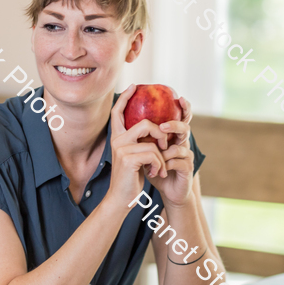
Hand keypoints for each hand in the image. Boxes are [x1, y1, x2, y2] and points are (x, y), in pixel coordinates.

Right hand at [106, 84, 169, 208]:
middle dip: (161, 134)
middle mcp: (117, 140)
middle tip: (166, 148)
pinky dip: (159, 165)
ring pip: (152, 141)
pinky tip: (155, 173)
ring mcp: (121, 148)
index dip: (125, 97)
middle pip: (145, 123)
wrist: (121, 198)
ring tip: (159, 167)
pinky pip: (153, 154)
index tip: (133, 86)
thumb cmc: (130, 179)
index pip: (118, 112)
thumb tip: (155, 130)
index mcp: (117, 138)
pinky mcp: (128, 158)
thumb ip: (140, 143)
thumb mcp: (135, 158)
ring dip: (161, 156)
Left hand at [148, 92, 194, 207]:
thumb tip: (123, 120)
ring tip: (158, 152)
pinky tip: (160, 170)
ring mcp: (187, 156)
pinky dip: (167, 164)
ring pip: (181, 145)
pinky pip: (179, 162)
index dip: (183, 107)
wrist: (166, 191)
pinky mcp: (187, 169)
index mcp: (173, 137)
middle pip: (185, 127)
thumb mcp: (145, 152)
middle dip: (175, 125)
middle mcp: (182, 143)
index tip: (179, 97)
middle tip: (163, 126)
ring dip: (165, 150)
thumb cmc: (154, 170)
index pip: (180, 118)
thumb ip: (140, 138)